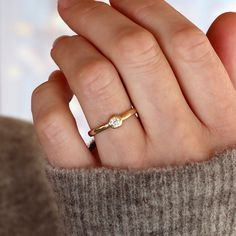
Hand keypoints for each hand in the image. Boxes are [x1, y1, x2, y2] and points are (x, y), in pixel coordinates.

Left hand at [31, 0, 235, 168]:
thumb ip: (228, 73)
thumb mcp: (227, 123)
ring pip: (92, 80)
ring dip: (69, 48)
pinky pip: (56, 126)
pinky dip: (47, 94)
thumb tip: (226, 21)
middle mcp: (175, 141)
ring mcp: (129, 165)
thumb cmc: (194, 163)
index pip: (183, 43)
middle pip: (133, 52)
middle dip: (96, 15)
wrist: (169, 222)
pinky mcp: (87, 181)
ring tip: (65, 43)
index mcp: (217, 123)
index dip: (146, 6)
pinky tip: (56, 84)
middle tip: (77, 8)